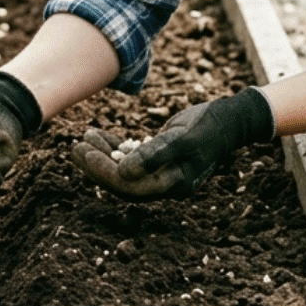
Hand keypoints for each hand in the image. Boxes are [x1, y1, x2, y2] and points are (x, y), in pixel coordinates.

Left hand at [71, 88, 273, 201]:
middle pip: (122, 182)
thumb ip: (154, 154)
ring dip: (102, 155)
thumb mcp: (183, 137)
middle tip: (75, 147)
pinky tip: (98, 134)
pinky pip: (131, 157)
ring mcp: (162, 172)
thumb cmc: (208, 125)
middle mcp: (165, 184)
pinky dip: (114, 147)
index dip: (103, 172)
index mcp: (172, 185)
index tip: (85, 152)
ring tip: (82, 139)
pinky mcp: (159, 159)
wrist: (229, 119)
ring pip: (124, 169)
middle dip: (97, 166)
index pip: (129, 186)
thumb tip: (123, 173)